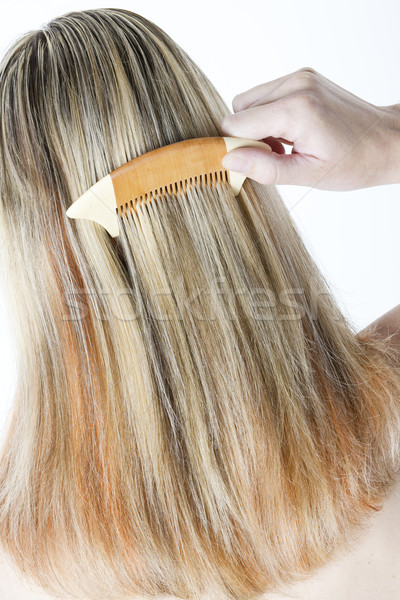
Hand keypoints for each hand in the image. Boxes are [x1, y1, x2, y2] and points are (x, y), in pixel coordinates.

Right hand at [220, 67, 399, 190]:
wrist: (386, 141)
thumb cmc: (354, 162)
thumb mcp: (307, 175)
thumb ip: (265, 169)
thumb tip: (228, 161)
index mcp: (297, 109)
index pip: (236, 123)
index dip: (237, 147)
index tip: (254, 164)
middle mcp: (297, 85)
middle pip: (239, 109)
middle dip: (248, 136)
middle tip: (275, 155)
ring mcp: (300, 77)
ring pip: (250, 101)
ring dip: (258, 126)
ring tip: (284, 144)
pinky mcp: (303, 77)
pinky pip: (267, 96)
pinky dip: (270, 116)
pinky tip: (291, 132)